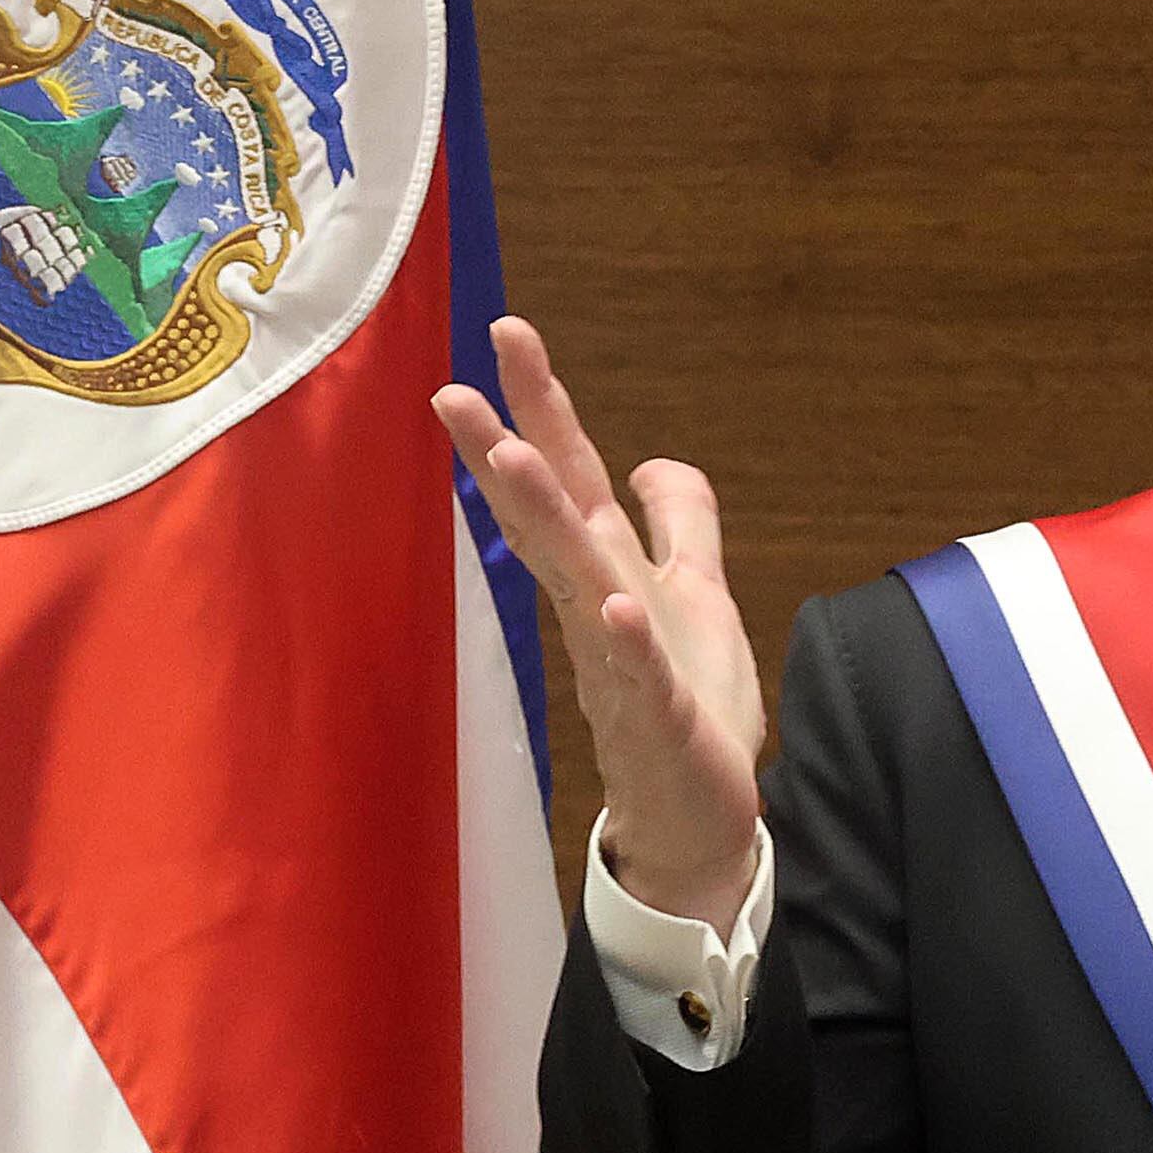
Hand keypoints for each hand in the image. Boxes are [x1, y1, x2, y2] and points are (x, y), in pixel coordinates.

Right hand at [434, 316, 766, 925]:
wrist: (698, 818)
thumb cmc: (690, 706)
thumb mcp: (700, 592)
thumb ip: (680, 523)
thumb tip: (655, 460)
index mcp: (611, 571)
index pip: (571, 476)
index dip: (543, 408)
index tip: (509, 333)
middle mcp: (601, 607)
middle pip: (550, 517)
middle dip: (505, 452)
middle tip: (453, 391)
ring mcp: (619, 664)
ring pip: (576, 583)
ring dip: (545, 524)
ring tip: (512, 462)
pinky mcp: (658, 720)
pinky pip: (637, 675)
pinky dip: (625, 640)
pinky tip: (614, 603)